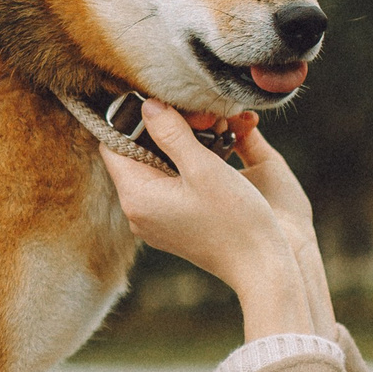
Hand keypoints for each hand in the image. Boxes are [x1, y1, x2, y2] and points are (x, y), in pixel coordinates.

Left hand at [99, 101, 322, 337]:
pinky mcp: (173, 226)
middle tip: (197, 117)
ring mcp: (155, 222)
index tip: (162, 104)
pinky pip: (169, 186)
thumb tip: (147, 105)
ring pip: (154, 169)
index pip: (112, 144)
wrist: (260, 267)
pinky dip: (185, 168)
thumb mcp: (204, 167)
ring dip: (177, 147)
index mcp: (137, 197)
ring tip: (211, 133)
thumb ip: (171, 133)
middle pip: (134, 155)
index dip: (131, 119)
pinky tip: (213, 157)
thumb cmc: (236, 219)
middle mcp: (138, 212)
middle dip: (161, 131)